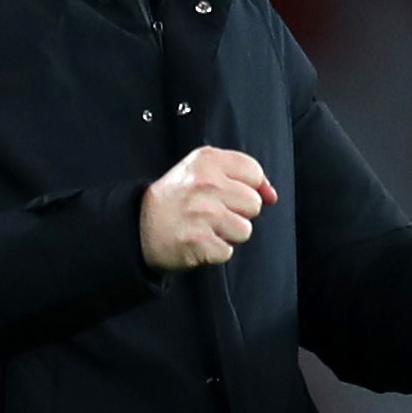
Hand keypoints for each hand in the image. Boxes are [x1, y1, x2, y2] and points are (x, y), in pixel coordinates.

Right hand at [141, 146, 275, 271]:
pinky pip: (227, 251)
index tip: (233, 195)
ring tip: (206, 227)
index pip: (254, 172)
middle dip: (238, 213)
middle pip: (254, 204)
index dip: (250, 187)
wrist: (139, 226)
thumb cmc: (176, 198)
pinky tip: (198, 241)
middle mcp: (206, 184)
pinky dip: (214, 251)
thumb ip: (240, 175)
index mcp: (207, 160)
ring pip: (244, 230)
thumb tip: (272, 195)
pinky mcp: (199, 241)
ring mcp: (203, 213)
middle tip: (213, 213)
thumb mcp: (202, 170)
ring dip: (228, 234)